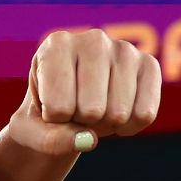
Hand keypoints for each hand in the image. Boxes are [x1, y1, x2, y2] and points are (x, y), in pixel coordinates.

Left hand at [7, 29, 160, 155]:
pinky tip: (117, 116)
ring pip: (119, 113)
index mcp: (55, 46)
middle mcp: (92, 39)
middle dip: (81, 122)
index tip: (50, 105)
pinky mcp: (149, 65)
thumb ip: (50, 140)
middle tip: (75, 109)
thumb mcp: (31, 132)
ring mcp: (124, 49)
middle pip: (91, 110)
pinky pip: (145, 114)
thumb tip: (89, 141)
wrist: (68, 105)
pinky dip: (129, 127)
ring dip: (104, 125)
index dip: (54, 120)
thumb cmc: (45, 114)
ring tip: (94, 109)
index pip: (58, 107)